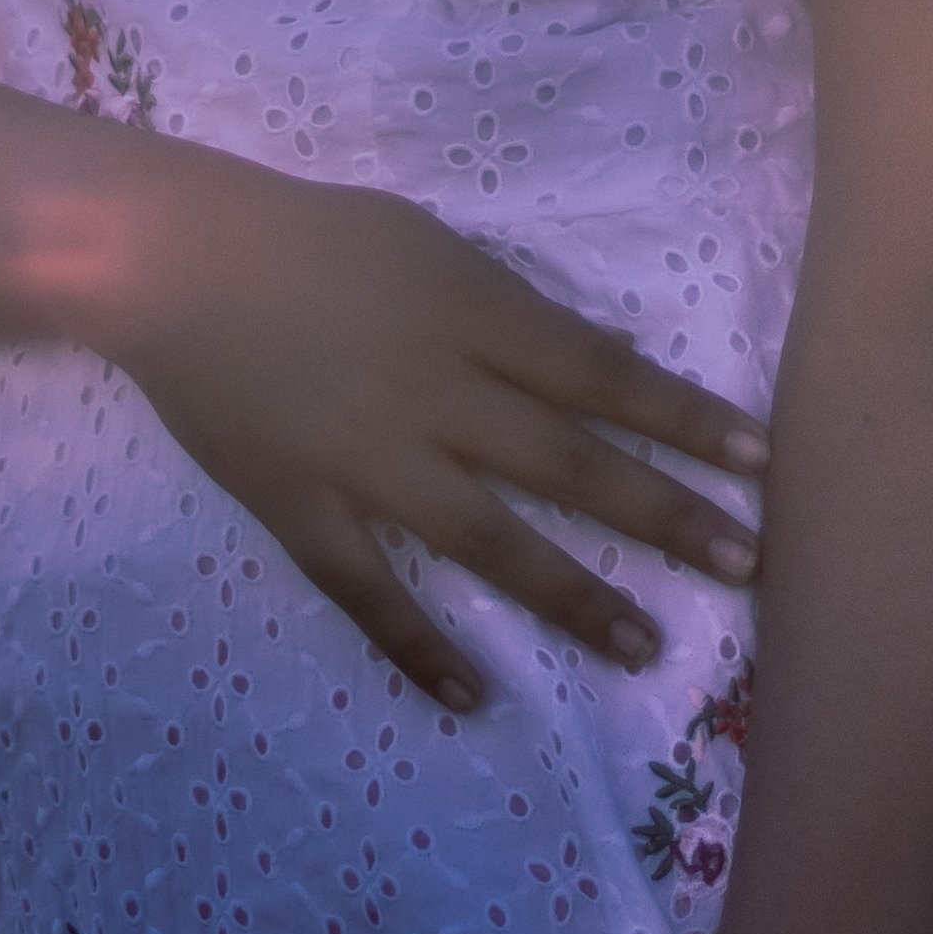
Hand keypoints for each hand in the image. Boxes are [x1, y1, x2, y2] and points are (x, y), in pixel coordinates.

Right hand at [84, 145, 765, 710]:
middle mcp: (433, 391)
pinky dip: (417, 646)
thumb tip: (599, 366)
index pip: (602, 375)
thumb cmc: (310, 238)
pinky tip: (472, 695)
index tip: (763, 464)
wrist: (169, 257)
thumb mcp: (429, 244)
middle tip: (748, 566)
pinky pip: (367, 589)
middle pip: (568, 462)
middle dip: (664, 516)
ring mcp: (366, 458)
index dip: (686, 421)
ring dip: (571, 595)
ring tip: (644, 647)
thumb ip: (511, 310)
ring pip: (486, 539)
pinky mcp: (300, 507)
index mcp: (470, 313)